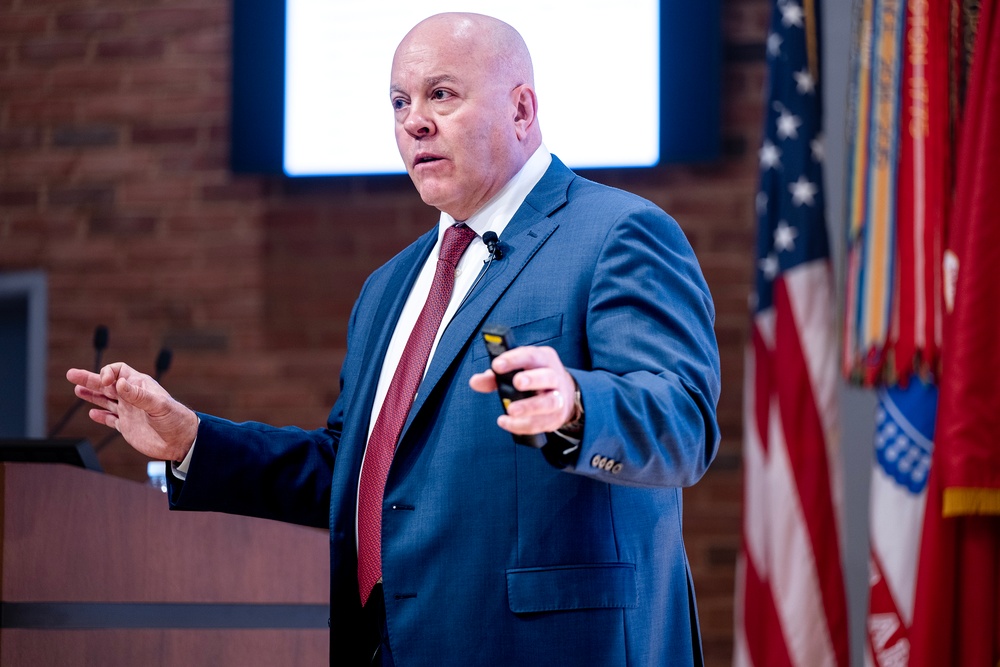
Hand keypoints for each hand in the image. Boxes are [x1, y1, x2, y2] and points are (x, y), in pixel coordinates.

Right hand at [66, 362, 197, 461]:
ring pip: (105, 400)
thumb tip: (120, 383)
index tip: (105, 383)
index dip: (108, 373)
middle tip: (72, 374)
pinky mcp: (127, 427)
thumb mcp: (159, 405)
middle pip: (106, 384)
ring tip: (77, 389)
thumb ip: (139, 395)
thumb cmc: (177, 420)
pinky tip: (92, 413)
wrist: (182, 442)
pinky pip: (110, 419)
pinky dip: (100, 416)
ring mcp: (129, 412)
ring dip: (91, 394)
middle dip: (89, 379)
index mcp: (140, 386)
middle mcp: (132, 397)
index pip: (119, 371)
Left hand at [469, 345, 576, 434]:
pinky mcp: (556, 417)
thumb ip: (494, 376)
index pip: (530, 356)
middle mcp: (554, 376)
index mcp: (543, 359)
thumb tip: (475, 381)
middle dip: (532, 379)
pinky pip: (542, 423)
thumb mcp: (516, 370)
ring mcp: (558, 398)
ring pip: (550, 402)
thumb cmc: (533, 377)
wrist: (563, 393)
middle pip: (547, 377)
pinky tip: (508, 423)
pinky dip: (523, 425)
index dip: (514, 359)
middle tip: (517, 383)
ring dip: (530, 407)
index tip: (497, 365)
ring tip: (511, 410)